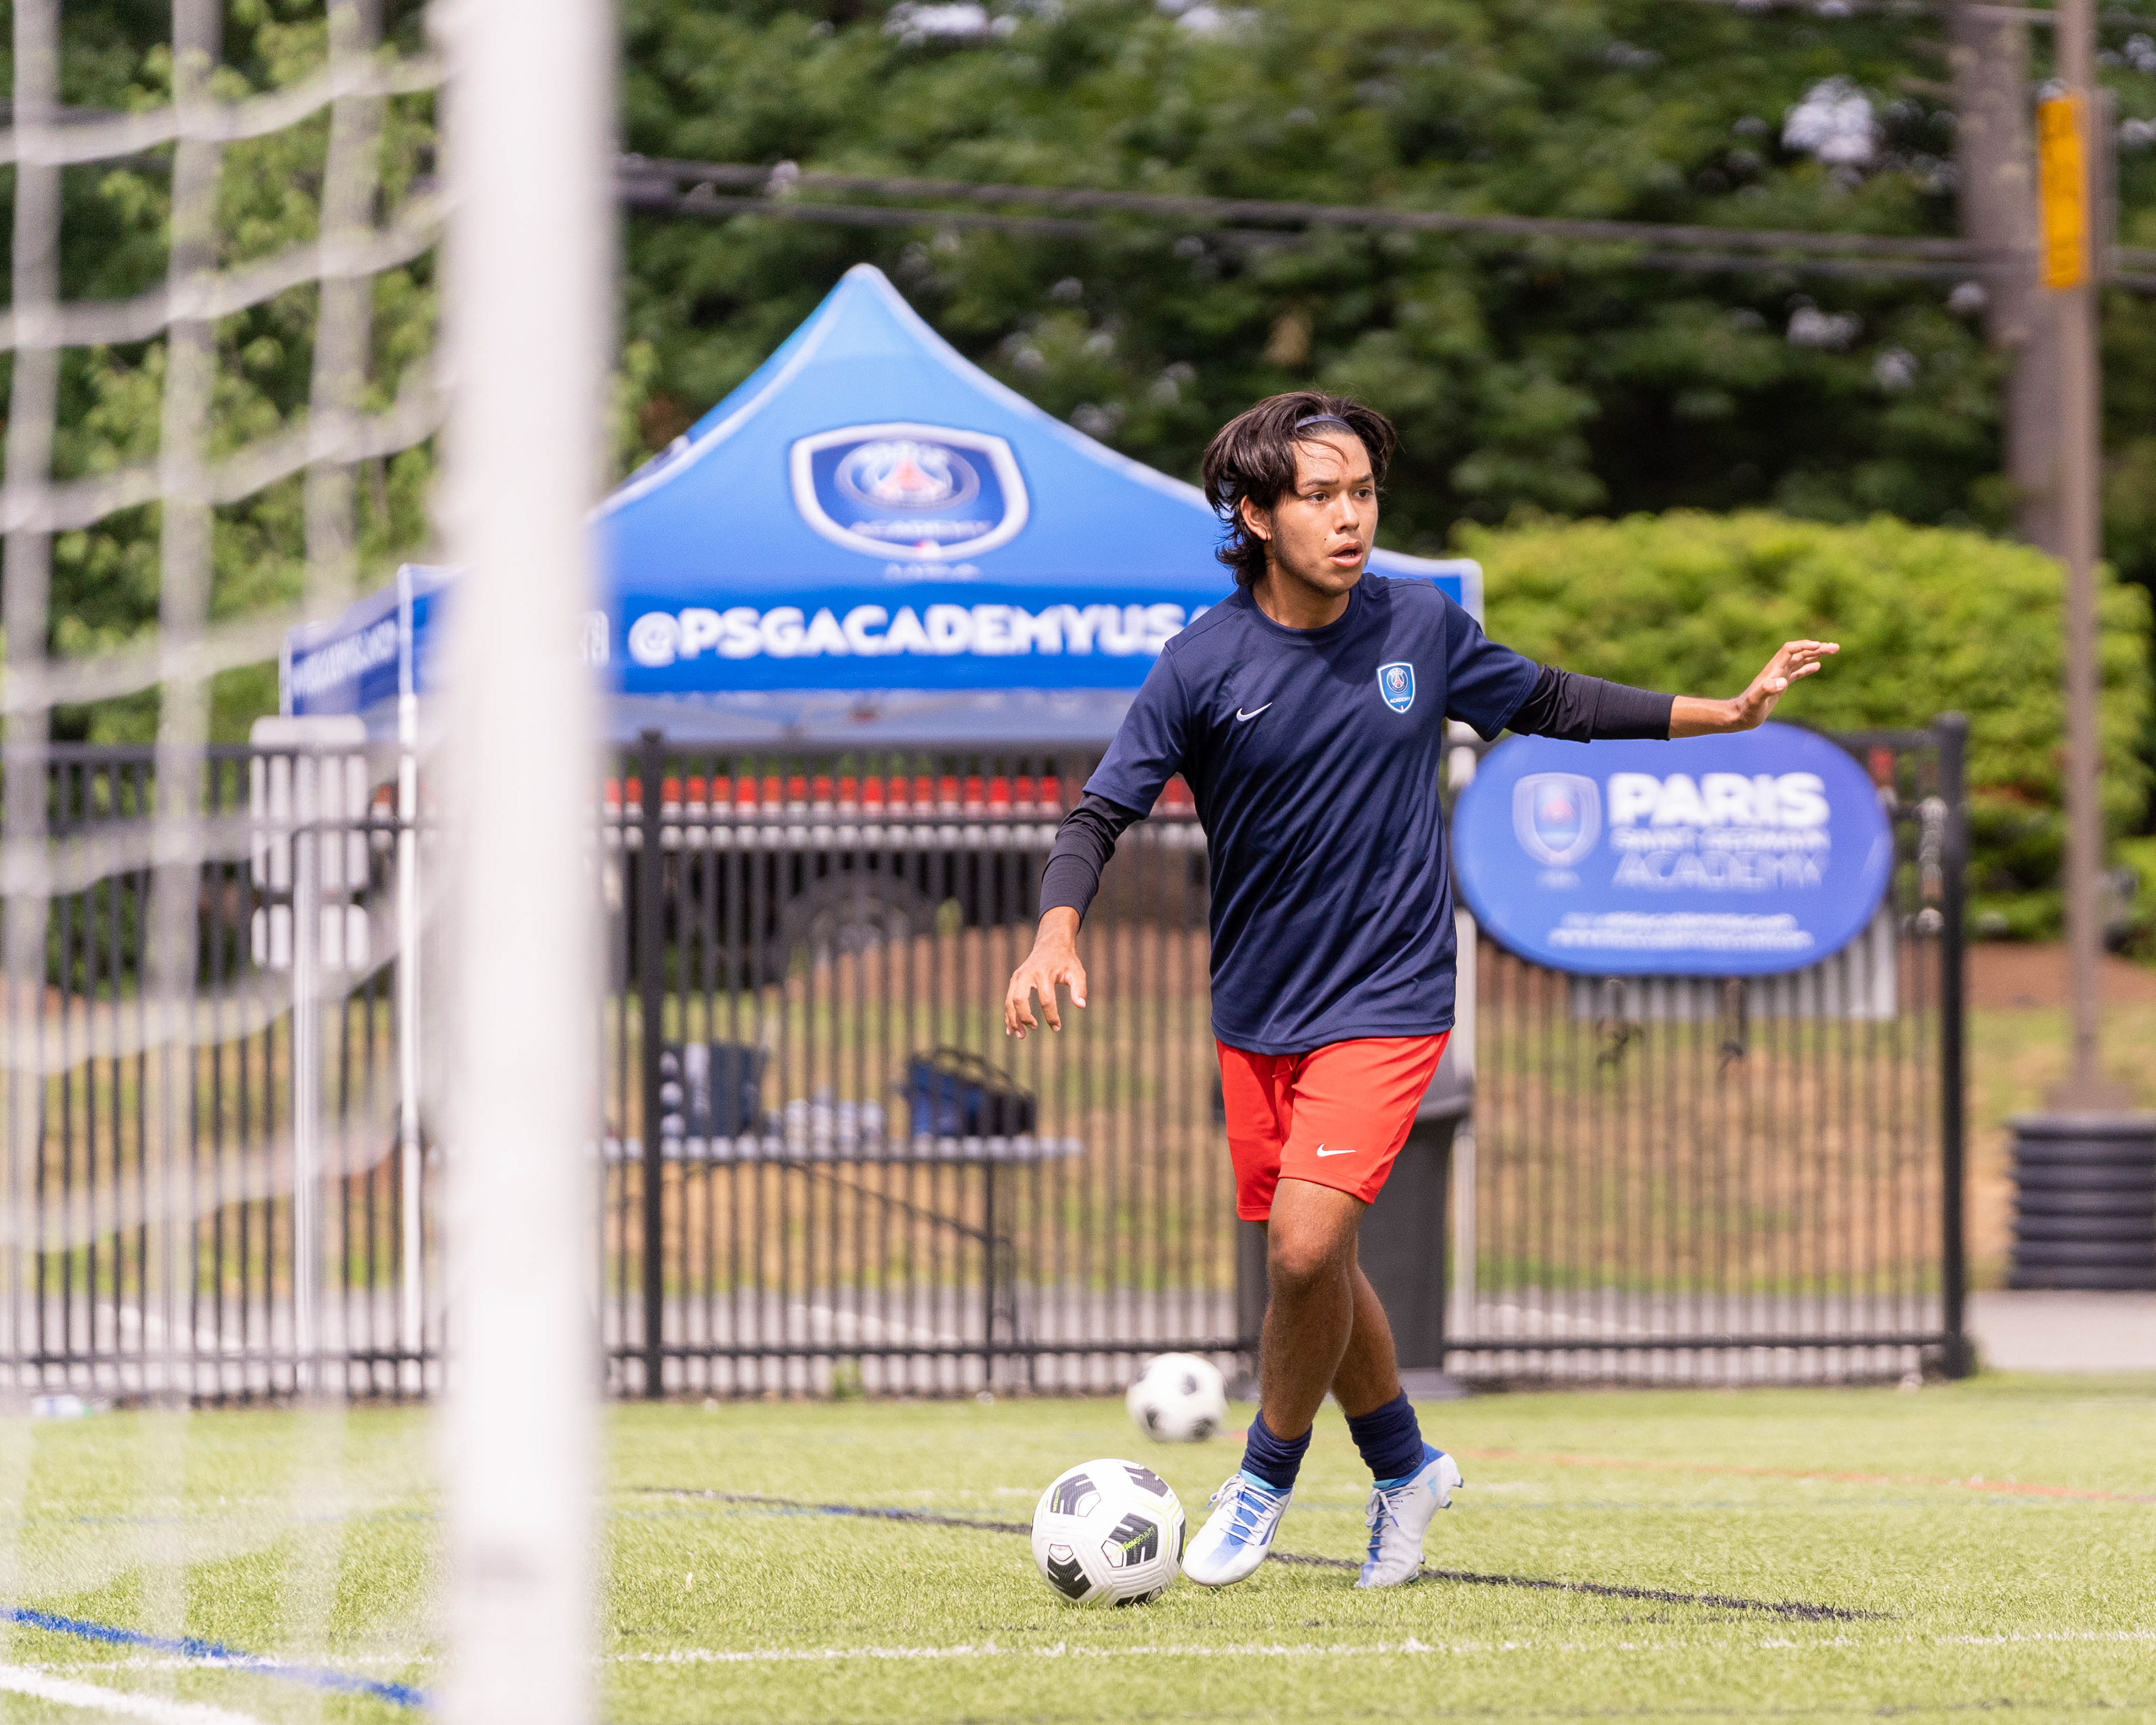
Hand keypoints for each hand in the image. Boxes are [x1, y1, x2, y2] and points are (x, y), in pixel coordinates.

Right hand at [1004, 909, 1086, 1037]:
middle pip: (1019, 999)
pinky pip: (1008, 1000)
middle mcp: (1027, 974)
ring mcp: (1017, 977)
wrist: (1051, 944)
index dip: (1051, 1016)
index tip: (1057, 1027)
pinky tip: (1011, 1029)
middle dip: (1024, 1017)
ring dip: (1013, 1020)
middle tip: (1034, 1028)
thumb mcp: (1077, 972)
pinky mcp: (1014, 980)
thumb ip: (1079, 989)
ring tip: (1021, 1036)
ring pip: (1009, 1001)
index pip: (1045, 999)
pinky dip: (1008, 1015)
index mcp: (1044, 973)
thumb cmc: (1066, 961)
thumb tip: (1080, 1006)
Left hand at [1671, 639, 1839, 735]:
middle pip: (1799, 653)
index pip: (1790, 650)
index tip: (1819, 646)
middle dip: (1817, 649)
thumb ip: (1766, 690)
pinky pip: (1797, 672)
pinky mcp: (1780, 685)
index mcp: (1773, 670)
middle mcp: (1777, 670)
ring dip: (1816, 655)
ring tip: (1833, 650)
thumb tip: (1782, 682)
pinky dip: (1807, 667)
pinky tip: (1818, 665)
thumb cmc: (1747, 710)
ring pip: (1800, 660)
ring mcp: (1779, 677)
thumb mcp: (1756, 701)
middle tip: (1835, 647)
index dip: (1804, 646)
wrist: (1739, 716)